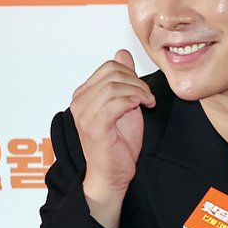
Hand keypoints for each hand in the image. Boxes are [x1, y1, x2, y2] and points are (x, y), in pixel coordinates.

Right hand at [70, 50, 154, 227]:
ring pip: (115, 85)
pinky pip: (116, 102)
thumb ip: (123, 80)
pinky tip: (144, 107)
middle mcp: (79, 102)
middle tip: (147, 96)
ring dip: (139, 91)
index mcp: (84, 94)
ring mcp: (84, 114)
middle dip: (138, 81)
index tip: (143, 89)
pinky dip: (135, 100)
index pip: (109, 67)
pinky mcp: (94, 126)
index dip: (132, 73)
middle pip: (113, 73)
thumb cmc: (118, 143)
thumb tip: (122, 54)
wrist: (112, 173)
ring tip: (147, 102)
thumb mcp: (125, 104)